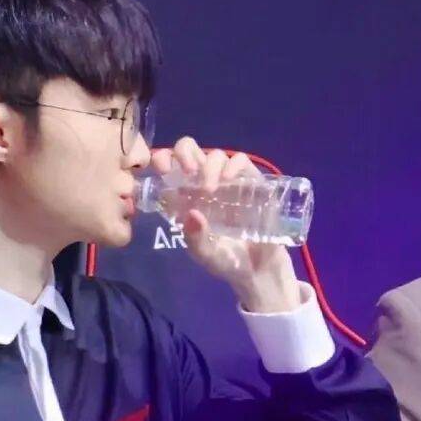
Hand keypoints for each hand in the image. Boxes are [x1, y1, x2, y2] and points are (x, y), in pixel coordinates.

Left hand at [149, 137, 302, 312]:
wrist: (259, 271)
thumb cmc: (226, 261)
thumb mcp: (205, 254)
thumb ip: (195, 239)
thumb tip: (191, 214)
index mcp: (185, 197)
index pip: (168, 167)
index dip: (161, 159)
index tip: (162, 170)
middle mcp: (204, 184)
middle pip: (189, 150)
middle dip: (184, 153)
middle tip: (188, 173)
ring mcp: (228, 182)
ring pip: (215, 155)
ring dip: (209, 166)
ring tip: (210, 189)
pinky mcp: (252, 183)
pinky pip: (242, 162)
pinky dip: (234, 165)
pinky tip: (229, 180)